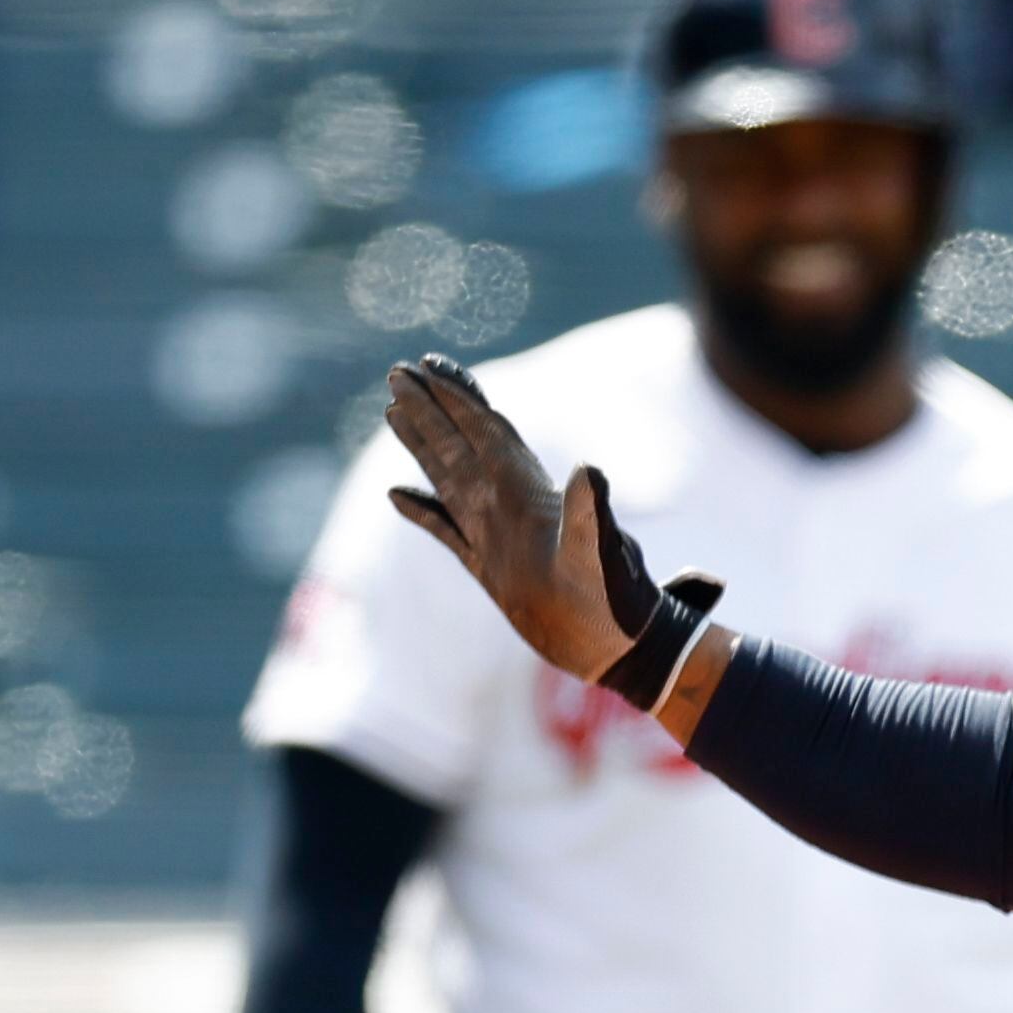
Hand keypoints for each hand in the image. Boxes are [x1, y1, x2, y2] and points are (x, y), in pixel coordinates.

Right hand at [381, 356, 723, 705]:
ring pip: (449, 477)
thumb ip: (593, 513)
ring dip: (423, 445)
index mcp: (528, 493)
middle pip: (461, 443)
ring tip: (393, 411)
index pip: (486, 432)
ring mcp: (497, 535)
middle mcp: (510, 506)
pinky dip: (422, 511)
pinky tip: (397, 494)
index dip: (459, 397)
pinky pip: (447, 530)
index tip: (429, 365)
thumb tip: (590, 470)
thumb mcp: (603, 553)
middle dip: (432, 407)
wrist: (619, 647)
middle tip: (398, 372)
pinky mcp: (490, 568)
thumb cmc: (615, 601)